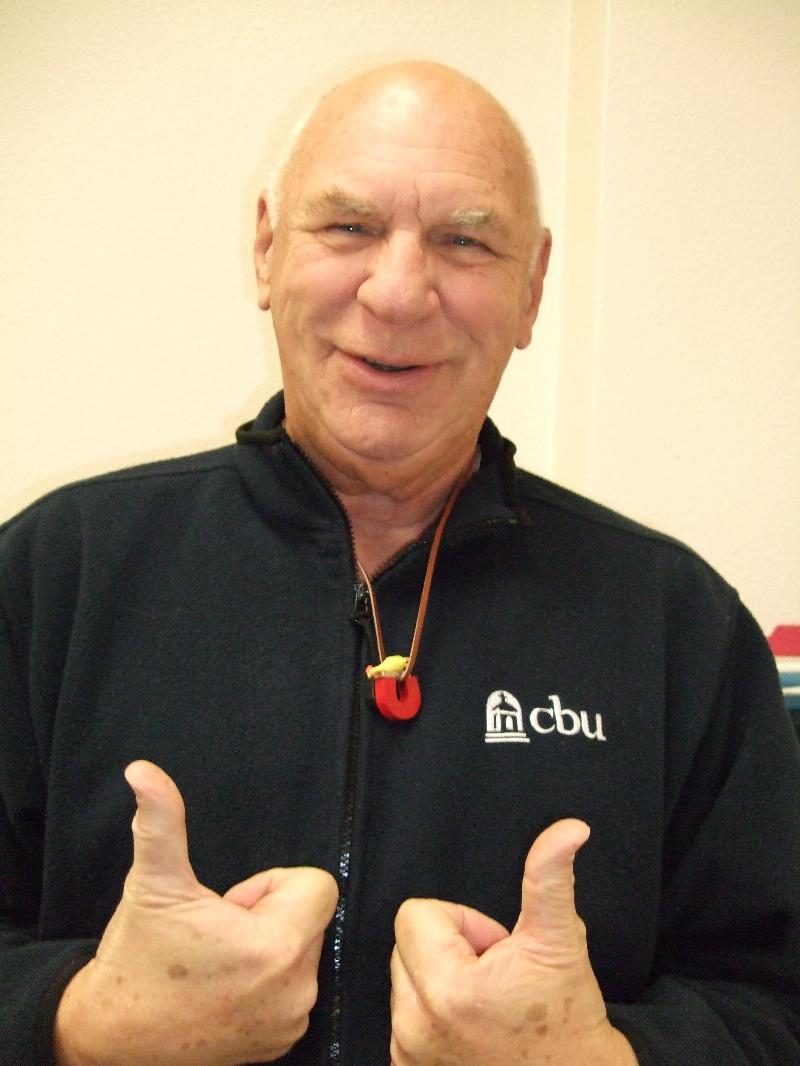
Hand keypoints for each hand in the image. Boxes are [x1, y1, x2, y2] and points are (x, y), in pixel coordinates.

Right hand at [54, 760, 338, 1065]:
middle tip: (215, 935)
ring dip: (265, 947)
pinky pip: (292, 988)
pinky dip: (265, 983)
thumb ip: (160, 820)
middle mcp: (296, 990)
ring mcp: (289, 1022)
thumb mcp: (153, 882)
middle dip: (266, 915)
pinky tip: (220, 989)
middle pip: (309, 917)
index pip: (317, 885)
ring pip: (301, 951)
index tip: (228, 906)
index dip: (269, 886)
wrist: (109, 1040)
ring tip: (214, 963)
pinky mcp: (280, 1044)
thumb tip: (144, 771)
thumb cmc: (135, 961)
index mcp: (277, 946)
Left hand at [390, 820, 636, 1065]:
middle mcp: (416, 1026)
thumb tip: (568, 829)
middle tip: (495, 975)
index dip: (463, 922)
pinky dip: (432, 1013)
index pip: (415, 915)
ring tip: (486, 1002)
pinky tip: (472, 1026)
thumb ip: (550, 877)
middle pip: (406, 945)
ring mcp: (409, 1053)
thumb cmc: (568, 1019)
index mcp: (447, 989)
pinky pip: (404, 1016)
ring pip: (404, 980)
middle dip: (450, 949)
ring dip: (440, 980)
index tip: (496, 949)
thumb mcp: (561, 940)